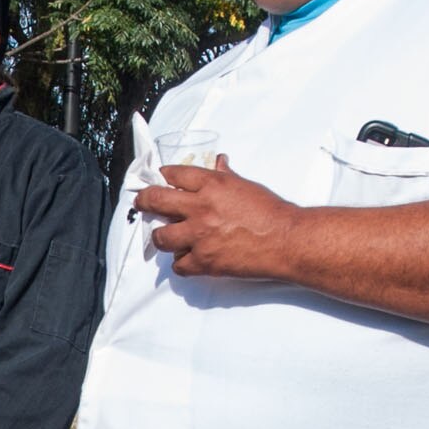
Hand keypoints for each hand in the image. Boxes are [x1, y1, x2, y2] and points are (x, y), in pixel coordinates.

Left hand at [136, 159, 303, 281]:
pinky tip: (188, 259)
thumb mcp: (246, 185)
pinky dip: (181, 263)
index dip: (163, 176)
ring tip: (168, 237)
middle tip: (142, 203)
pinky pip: (178, 265)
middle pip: (156, 201)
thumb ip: (226, 176)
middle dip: (144, 201)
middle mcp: (200, 208)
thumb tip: (219, 163)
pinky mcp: (204, 261)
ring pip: (161, 237)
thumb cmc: (271, 212)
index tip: (159, 179)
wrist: (286, 240)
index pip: (174, 175)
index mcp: (212, 185)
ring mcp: (199, 236)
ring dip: (163, 237)